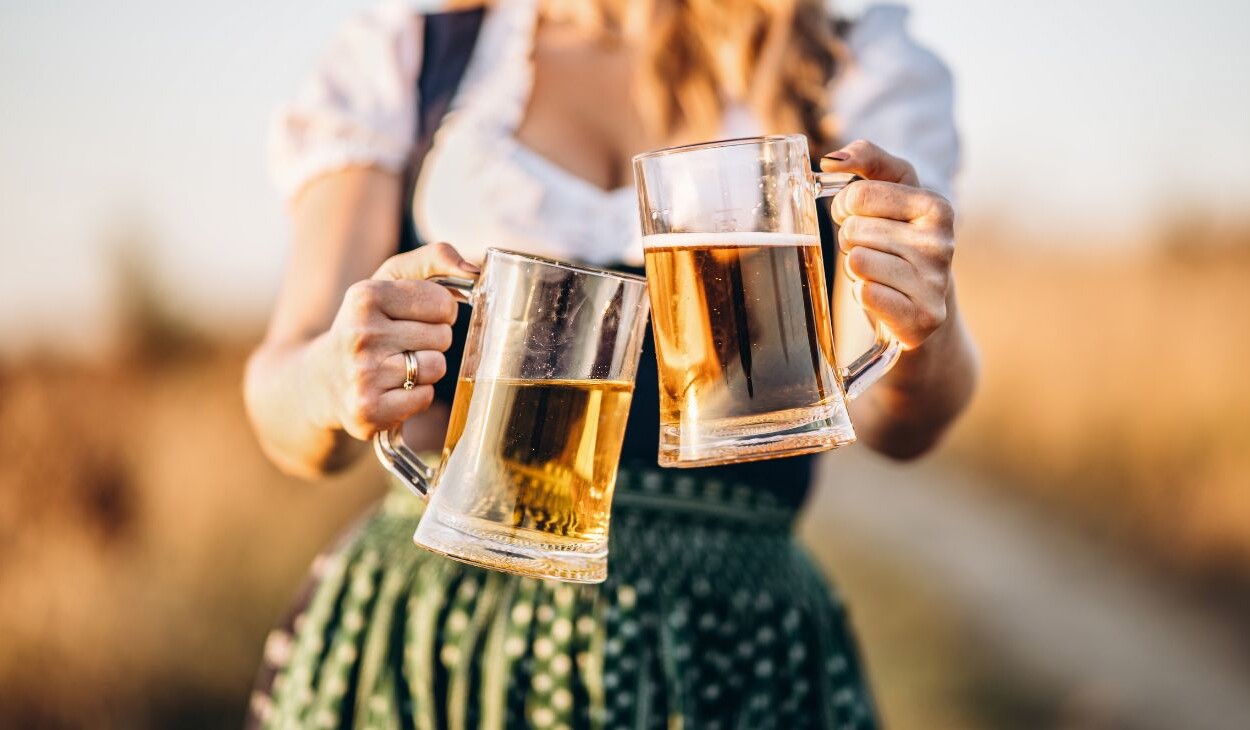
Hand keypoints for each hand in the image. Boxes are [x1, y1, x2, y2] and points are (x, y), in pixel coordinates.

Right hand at [319, 243, 478, 439]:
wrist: (320, 381)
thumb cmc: (368, 324)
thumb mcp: (389, 280)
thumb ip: (433, 259)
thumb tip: (473, 269)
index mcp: (365, 296)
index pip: (443, 303)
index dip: (439, 312)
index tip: (415, 317)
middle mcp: (360, 334)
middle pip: (443, 337)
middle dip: (431, 341)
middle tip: (401, 345)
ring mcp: (363, 375)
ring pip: (437, 367)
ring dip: (425, 369)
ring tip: (396, 367)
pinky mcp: (369, 411)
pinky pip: (425, 398)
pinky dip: (415, 396)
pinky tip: (391, 390)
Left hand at [821, 139, 954, 349]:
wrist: (922, 306)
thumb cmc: (900, 241)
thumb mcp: (892, 191)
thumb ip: (867, 159)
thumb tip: (831, 159)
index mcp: (937, 207)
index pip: (858, 196)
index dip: (846, 209)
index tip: (861, 219)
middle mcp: (942, 243)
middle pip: (853, 231)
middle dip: (852, 242)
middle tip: (874, 252)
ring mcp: (934, 283)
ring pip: (857, 262)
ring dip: (857, 269)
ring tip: (880, 274)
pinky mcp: (921, 318)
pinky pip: (865, 294)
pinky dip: (864, 295)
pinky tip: (883, 296)